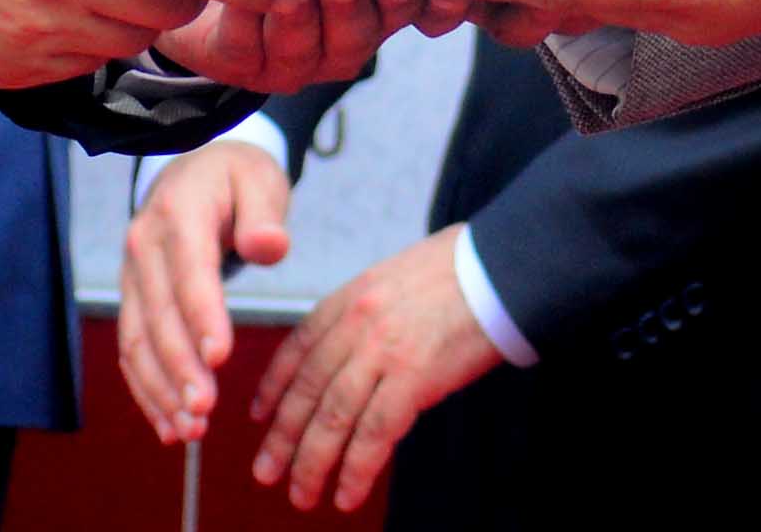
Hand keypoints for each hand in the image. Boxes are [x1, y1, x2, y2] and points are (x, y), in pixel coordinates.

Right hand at [117, 134, 294, 445]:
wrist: (194, 169)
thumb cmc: (236, 178)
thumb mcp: (260, 180)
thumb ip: (265, 214)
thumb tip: (270, 246)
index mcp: (180, 212)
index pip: (190, 271)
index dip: (202, 316)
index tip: (221, 358)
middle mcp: (144, 246)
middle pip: (159, 315)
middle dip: (179, 368)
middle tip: (205, 411)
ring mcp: (132, 275)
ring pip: (137, 340)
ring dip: (160, 389)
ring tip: (190, 430)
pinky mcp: (132, 299)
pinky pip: (132, 350)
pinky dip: (147, 389)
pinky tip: (168, 424)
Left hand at [155, 0, 471, 91]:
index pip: (428, 8)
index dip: (437, 3)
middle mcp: (347, 34)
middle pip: (365, 34)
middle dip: (358, 8)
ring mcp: (300, 59)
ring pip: (312, 51)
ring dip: (304, 17)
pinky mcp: (246, 68)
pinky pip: (252, 51)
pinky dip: (249, 20)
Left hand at [250, 227, 502, 512]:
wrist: (501, 266)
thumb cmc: (458, 271)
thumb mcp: (394, 278)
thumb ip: (366, 313)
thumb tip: (352, 353)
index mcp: (350, 297)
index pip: (296, 348)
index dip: (274, 387)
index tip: (259, 416)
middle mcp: (356, 324)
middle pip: (307, 391)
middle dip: (282, 438)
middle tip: (267, 473)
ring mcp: (382, 351)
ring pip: (332, 418)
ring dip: (312, 464)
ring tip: (303, 495)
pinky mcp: (413, 377)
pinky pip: (374, 433)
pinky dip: (356, 469)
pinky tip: (347, 494)